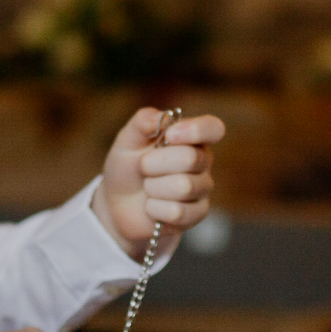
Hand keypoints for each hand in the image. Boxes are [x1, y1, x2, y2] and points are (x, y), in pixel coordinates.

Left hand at [92, 108, 226, 254]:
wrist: (117, 203)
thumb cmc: (127, 166)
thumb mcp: (127, 139)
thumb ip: (144, 121)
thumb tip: (166, 116)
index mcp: (191, 138)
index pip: (213, 128)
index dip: (196, 130)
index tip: (170, 135)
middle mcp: (203, 161)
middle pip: (190, 158)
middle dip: (154, 163)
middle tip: (143, 167)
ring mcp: (202, 189)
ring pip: (183, 187)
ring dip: (153, 188)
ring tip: (147, 188)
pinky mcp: (197, 214)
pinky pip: (177, 212)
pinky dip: (154, 209)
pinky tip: (152, 207)